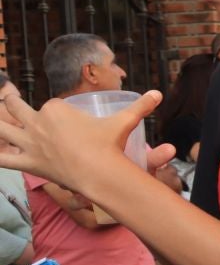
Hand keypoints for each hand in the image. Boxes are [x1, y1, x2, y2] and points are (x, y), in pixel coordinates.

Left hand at [0, 86, 158, 196]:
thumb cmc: (108, 145)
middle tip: (10, 98)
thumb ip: (140, 106)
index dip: (54, 110)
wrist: (98, 172)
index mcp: (56, 108)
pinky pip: (3, 159)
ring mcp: (29, 142)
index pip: (50, 105)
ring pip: (2, 128)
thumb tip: (159, 93)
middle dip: (12, 102)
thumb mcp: (123, 122)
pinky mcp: (26, 162)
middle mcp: (38, 122)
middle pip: (18, 108)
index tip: (62, 118)